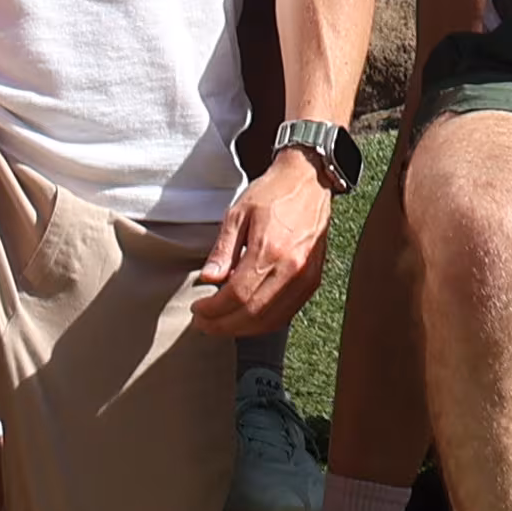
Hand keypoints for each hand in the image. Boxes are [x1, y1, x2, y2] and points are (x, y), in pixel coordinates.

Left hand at [192, 152, 335, 335]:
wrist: (308, 181)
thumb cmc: (272, 194)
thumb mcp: (237, 214)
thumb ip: (222, 249)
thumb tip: (208, 278)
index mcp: (270, 250)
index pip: (237, 295)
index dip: (214, 310)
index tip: (198, 310)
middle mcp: (292, 269)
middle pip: (253, 314)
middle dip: (224, 325)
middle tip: (204, 324)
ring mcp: (306, 278)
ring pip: (271, 320)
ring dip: (243, 329)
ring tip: (221, 324)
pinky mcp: (313, 281)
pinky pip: (287, 313)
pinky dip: (264, 322)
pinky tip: (247, 318)